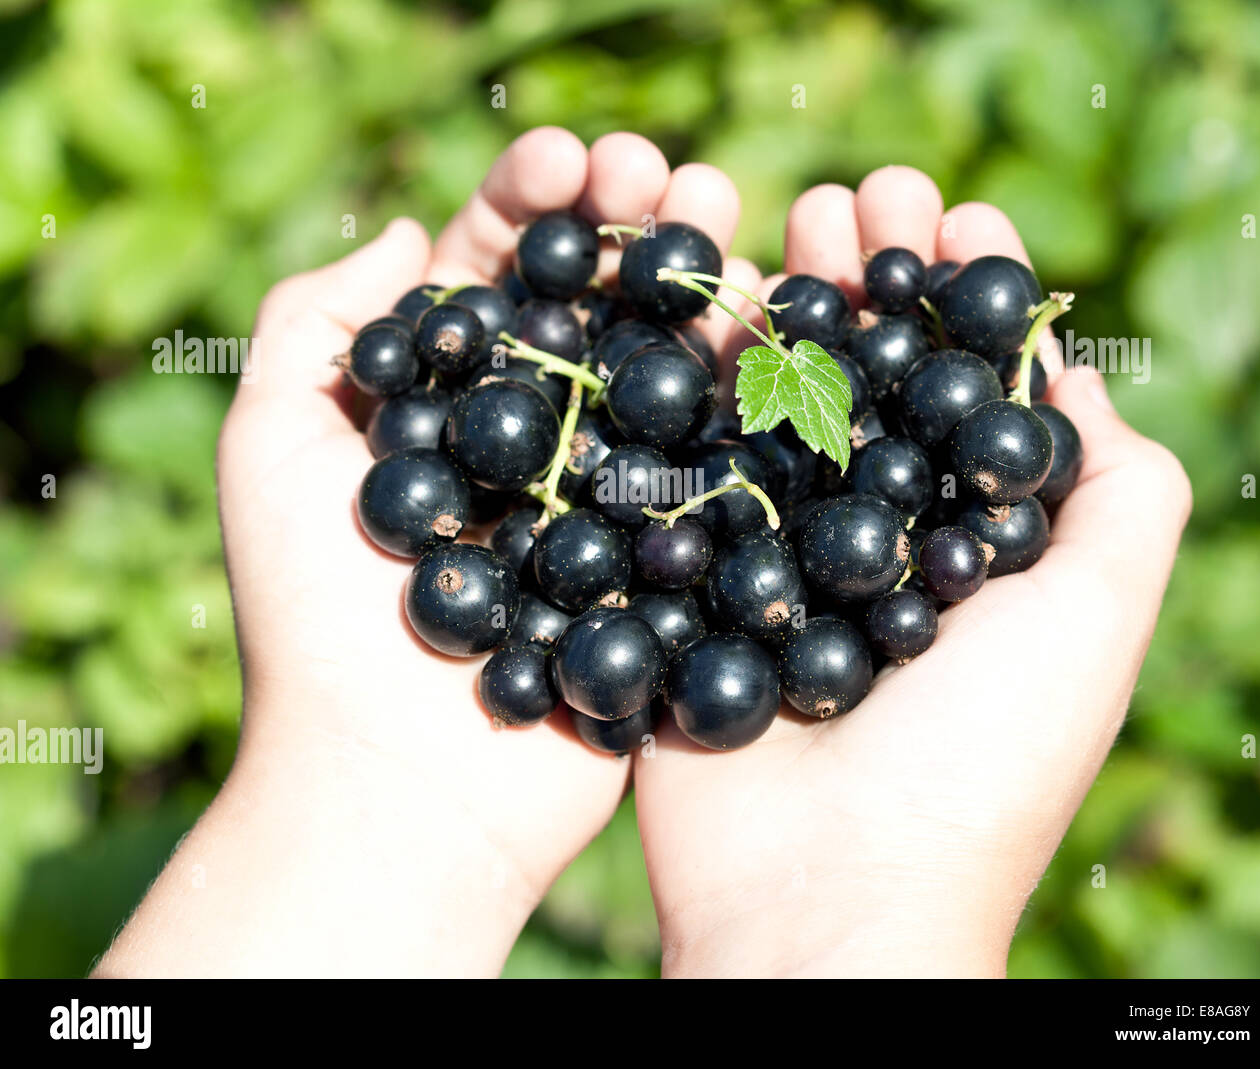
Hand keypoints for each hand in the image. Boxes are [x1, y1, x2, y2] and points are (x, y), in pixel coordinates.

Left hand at [97, 128, 745, 976]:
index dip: (532, 201)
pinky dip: (748, 390)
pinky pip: (716, 458)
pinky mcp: (665, 557)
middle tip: (668, 174)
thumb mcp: (272, 448)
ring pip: (664, 368)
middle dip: (631, 227)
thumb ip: (314, 326)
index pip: (497, 272)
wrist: (404, 783)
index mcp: (443, 402)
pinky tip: (773, 324)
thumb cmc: (316, 621)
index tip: (569, 155)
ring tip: (735, 225)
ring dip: (700, 287)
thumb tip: (401, 232)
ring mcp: (605, 495)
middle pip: (593, 306)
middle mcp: (530, 438)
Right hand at [632, 169, 1192, 976]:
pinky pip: (686, 462)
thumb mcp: (1093, 619)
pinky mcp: (691, 582)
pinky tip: (698, 303)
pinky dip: (694, 380)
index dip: (962, 296)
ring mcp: (775, 560)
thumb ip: (1116, 495)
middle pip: (869, 379)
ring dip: (783, 305)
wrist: (822, 892)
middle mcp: (873, 542)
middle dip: (868, 278)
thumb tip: (1079, 379)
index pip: (967, 389)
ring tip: (777, 217)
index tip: (952, 210)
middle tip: (856, 190)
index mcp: (967, 544)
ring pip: (776, 402)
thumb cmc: (978, 763)